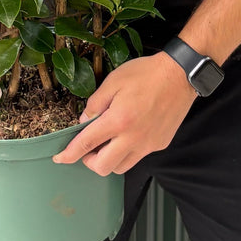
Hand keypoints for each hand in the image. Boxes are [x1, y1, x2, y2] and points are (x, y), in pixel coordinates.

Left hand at [52, 53, 196, 175]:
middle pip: (103, 167)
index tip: (59, 159)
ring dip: (109, 159)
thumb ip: (95, 103)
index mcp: (118, 120)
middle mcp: (133, 138)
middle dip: (89, 161)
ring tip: (108, 141)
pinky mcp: (160, 144)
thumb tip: (84, 120)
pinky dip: (127, 152)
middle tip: (88, 147)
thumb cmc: (146, 74)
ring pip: (121, 167)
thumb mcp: (113, 81)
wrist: (180, 75)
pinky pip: (138, 157)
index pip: (86, 144)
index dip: (69, 154)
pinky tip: (128, 134)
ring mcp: (148, 144)